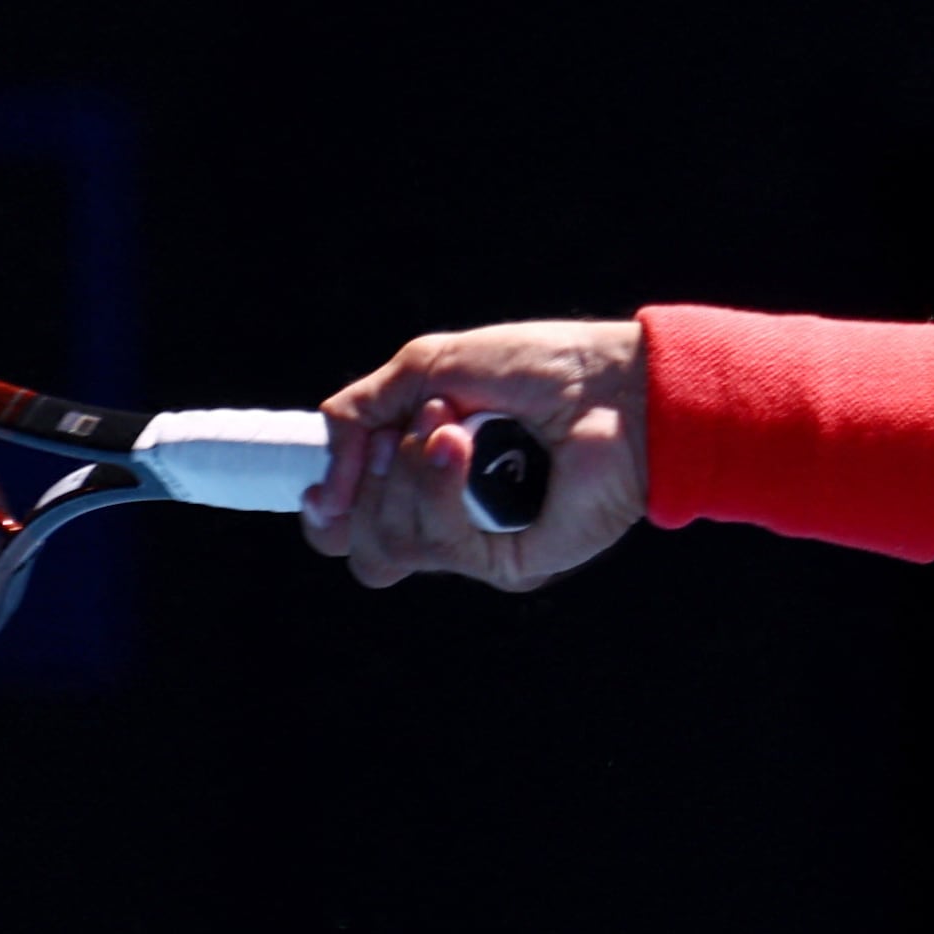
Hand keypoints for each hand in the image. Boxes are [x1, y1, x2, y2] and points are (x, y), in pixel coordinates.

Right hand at [300, 317, 649, 591]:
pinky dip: (438, 486)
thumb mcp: (427, 369)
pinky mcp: (508, 565)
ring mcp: (476, 546)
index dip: (327, 507)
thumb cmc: (536, 368)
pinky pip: (439, 546)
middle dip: (368, 478)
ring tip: (453, 422)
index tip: (326, 478)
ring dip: (407, 473)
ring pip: (388, 547)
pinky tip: (464, 445)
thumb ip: (355, 416)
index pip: (347, 526)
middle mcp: (445, 519)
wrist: (611, 382)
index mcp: (423, 478)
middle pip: (357, 543)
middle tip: (411, 426)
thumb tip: (322, 488)